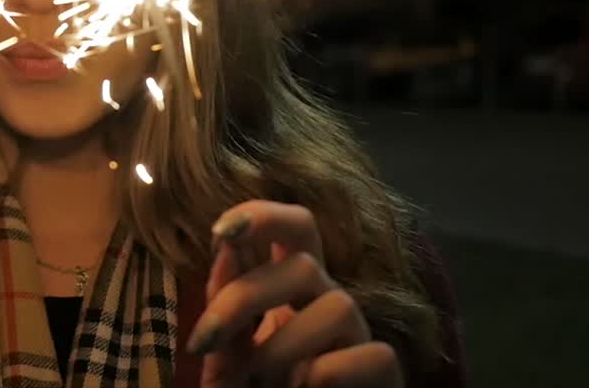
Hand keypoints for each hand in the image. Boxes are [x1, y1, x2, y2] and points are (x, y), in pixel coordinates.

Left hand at [189, 200, 401, 387]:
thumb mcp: (225, 362)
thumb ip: (223, 313)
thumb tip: (226, 250)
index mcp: (290, 292)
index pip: (292, 232)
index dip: (264, 217)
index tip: (220, 231)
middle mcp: (326, 305)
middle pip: (306, 264)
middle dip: (246, 296)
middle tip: (203, 339)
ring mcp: (357, 337)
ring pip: (340, 305)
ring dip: (284, 347)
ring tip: (260, 381)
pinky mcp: (385, 371)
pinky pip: (374, 354)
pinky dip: (327, 377)